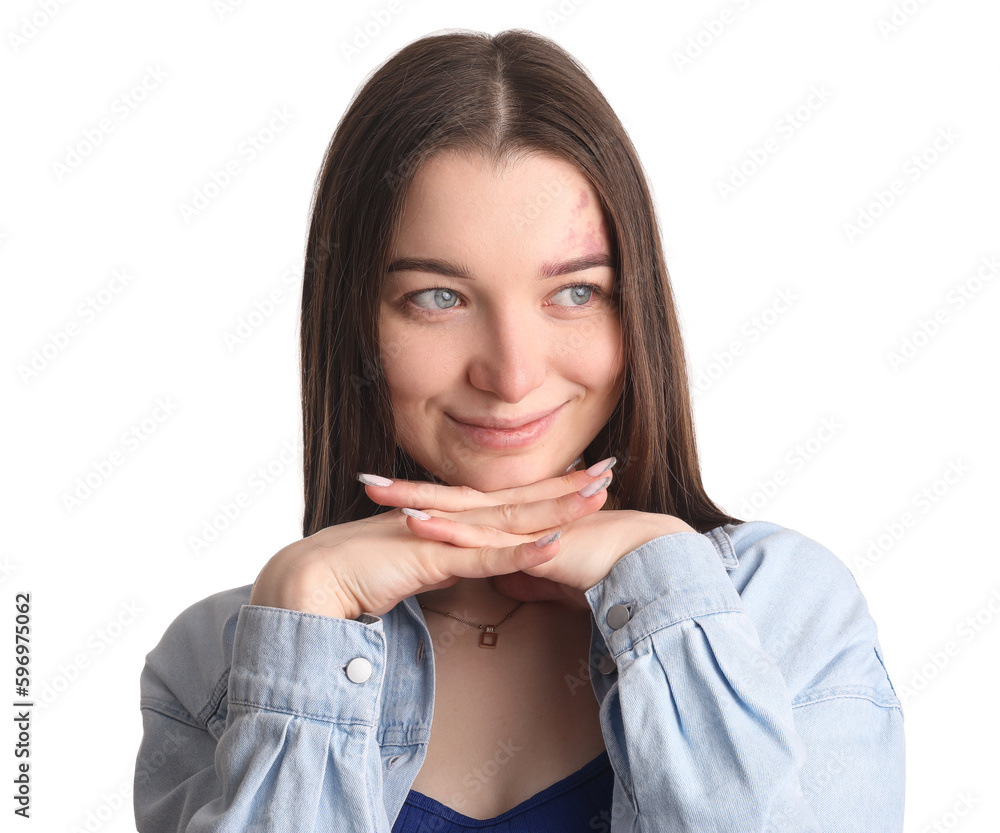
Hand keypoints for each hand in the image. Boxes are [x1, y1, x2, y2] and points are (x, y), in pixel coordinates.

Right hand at [248, 465, 617, 619]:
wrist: (315, 578)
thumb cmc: (359, 573)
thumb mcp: (415, 566)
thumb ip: (443, 562)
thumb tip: (462, 564)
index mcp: (450, 518)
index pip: (509, 501)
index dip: (549, 490)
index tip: (584, 479)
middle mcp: (452, 518)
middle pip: (520, 501)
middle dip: (568, 487)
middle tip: (612, 469)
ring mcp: (443, 534)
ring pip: (511, 521)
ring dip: (557, 510)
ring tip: (598, 496)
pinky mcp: (430, 557)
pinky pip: (483, 556)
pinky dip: (519, 552)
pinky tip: (552, 544)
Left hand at [363, 468, 695, 609]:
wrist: (645, 561)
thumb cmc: (607, 567)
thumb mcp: (555, 575)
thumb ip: (528, 574)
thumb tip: (506, 581)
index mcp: (516, 520)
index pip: (463, 505)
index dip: (428, 498)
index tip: (393, 493)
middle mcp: (513, 517)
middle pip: (452, 499)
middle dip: (408, 489)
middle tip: (366, 480)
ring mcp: (520, 528)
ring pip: (459, 512)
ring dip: (416, 501)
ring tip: (376, 491)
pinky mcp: (530, 546)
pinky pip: (482, 539)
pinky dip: (448, 531)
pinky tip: (418, 524)